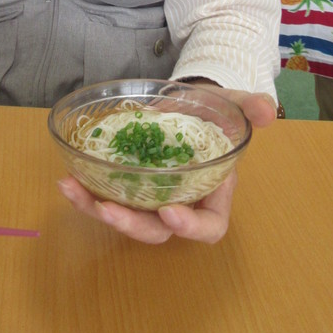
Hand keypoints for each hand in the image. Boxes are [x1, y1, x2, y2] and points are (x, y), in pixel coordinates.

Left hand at [56, 89, 275, 244]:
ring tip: (72, 191)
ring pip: (126, 217)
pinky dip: (85, 192)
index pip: (209, 226)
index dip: (190, 226)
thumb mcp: (235, 104)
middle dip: (132, 225)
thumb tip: (266, 112)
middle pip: (158, 231)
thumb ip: (252, 107)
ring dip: (97, 210)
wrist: (187, 101)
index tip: (169, 211)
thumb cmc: (215, 109)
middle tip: (109, 210)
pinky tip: (65, 178)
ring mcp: (150, 196)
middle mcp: (180, 202)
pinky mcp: (127, 184)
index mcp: (213, 193)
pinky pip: (105, 196)